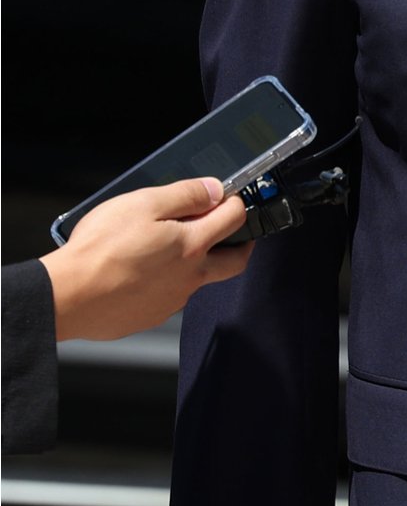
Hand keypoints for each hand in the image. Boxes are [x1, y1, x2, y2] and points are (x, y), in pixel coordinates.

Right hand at [41, 177, 250, 340]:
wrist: (67, 297)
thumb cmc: (100, 250)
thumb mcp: (143, 203)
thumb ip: (185, 195)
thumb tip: (214, 189)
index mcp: (192, 246)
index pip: (235, 220)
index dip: (236, 203)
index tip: (231, 197)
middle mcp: (189, 277)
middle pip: (235, 261)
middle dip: (241, 243)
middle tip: (234, 232)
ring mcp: (171, 300)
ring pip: (199, 280)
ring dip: (197, 263)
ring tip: (173, 247)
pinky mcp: (150, 315)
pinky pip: (169, 296)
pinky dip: (167, 282)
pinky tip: (143, 271)